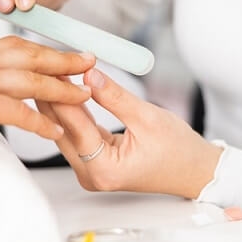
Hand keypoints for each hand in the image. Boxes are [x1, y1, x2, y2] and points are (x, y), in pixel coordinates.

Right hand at [0, 36, 93, 141]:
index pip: (13, 44)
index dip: (41, 47)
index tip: (60, 50)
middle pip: (31, 55)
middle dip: (64, 58)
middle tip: (90, 61)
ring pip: (31, 80)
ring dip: (62, 87)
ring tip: (86, 94)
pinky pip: (17, 112)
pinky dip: (40, 122)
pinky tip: (56, 132)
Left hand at [36, 69, 222, 198]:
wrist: (194, 171)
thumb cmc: (179, 152)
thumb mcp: (148, 118)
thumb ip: (114, 97)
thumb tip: (89, 75)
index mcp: (104, 170)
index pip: (75, 127)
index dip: (63, 94)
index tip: (54, 69)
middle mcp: (91, 174)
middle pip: (63, 130)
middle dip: (55, 96)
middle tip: (46, 66)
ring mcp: (90, 170)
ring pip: (66, 130)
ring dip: (61, 102)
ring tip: (53, 72)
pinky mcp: (93, 161)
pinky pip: (77, 132)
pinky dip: (74, 110)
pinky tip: (66, 88)